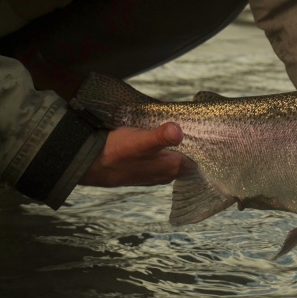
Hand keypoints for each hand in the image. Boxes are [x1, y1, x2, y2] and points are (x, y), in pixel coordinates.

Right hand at [79, 122, 194, 186]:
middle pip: (186, 156)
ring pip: (171, 156)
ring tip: (176, 125)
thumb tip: (178, 131)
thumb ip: (162, 136)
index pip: (199, 158)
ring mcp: (152, 172)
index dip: (204, 145)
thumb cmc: (116, 153)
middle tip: (193, 124)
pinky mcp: (140, 167)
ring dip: (174, 143)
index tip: (208, 130)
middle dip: (190, 142)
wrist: (88, 163)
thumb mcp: (142, 141)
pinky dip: (160, 146)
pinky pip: (157, 156)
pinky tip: (155, 134)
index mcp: (172, 168)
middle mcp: (165, 173)